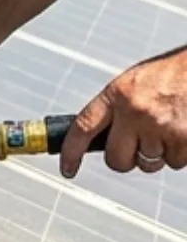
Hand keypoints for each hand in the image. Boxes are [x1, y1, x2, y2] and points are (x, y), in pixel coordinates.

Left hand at [61, 45, 186, 177]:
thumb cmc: (174, 73)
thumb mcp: (136, 82)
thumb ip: (118, 108)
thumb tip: (102, 139)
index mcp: (118, 93)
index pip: (83, 127)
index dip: (71, 153)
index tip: (67, 169)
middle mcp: (134, 110)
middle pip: (116, 159)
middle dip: (126, 160)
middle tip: (138, 148)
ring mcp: (159, 125)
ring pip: (148, 163)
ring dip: (159, 154)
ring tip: (170, 127)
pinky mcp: (183, 138)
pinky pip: (175, 162)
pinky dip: (180, 153)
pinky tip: (184, 130)